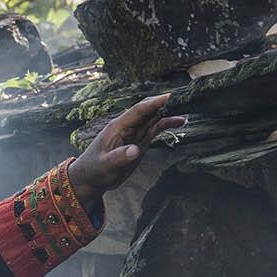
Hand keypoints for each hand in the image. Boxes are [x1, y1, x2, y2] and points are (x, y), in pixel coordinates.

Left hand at [68, 93, 185, 213]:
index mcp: (117, 127)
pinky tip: (179, 122)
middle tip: (182, 98)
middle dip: (163, 103)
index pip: (137, 111)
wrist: (91, 179)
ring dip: (167, 113)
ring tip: (186, 108)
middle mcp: (127, 127)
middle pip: (147, 110)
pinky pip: (154, 129)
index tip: (168, 97)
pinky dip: (166, 124)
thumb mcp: (105, 165)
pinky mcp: (139, 141)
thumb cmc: (94, 170)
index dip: (153, 103)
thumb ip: (120, 157)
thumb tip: (136, 150)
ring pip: (153, 118)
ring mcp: (134, 133)